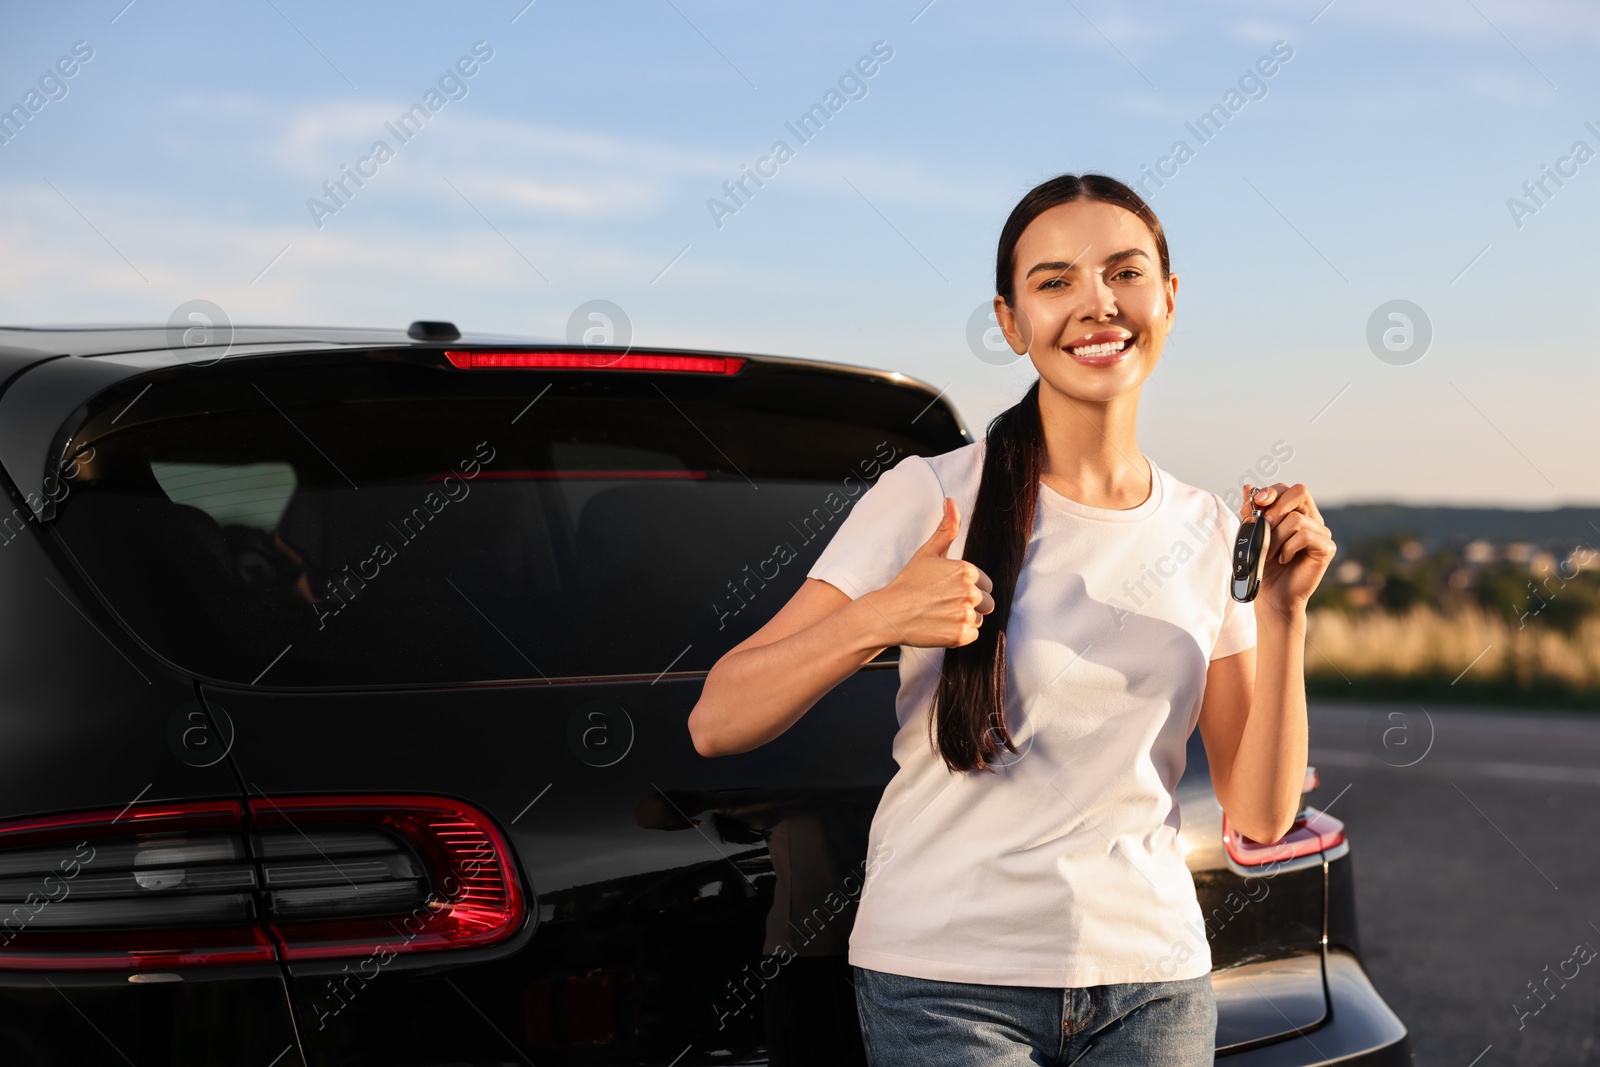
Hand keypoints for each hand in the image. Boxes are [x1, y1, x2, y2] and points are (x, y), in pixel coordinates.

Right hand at [865, 496, 995, 647]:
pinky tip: (940, 626)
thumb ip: (947, 528)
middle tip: (943, 603)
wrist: (889, 613)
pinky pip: (972, 635)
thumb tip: (952, 501)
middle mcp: (970, 592)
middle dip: (970, 604)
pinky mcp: (960, 635)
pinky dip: (959, 634)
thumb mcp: (928, 552)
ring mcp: (965, 615)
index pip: (985, 583)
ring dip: (964, 619)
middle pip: (987, 602)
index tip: (946, 589)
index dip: (967, 587)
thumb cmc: (908, 582)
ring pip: (979, 619)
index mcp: (967, 570)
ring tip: (940, 614)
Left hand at [1240, 482, 1335, 614]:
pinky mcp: (1327, 548)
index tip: (1257, 501)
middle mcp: (1311, 518)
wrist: (1271, 594)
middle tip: (1264, 525)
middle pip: (1300, 491)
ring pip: (1296, 519)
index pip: (1287, 489)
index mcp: (1295, 511)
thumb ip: (1252, 512)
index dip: (1272, 491)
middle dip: (1277, 505)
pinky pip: (1305, 536)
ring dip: (1275, 536)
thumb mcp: (1252, 535)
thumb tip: (1248, 486)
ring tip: (1269, 553)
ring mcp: (1321, 532)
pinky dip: (1288, 547)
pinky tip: (1283, 559)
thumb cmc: (1262, 564)